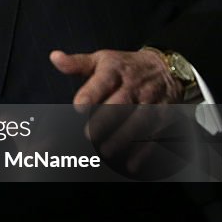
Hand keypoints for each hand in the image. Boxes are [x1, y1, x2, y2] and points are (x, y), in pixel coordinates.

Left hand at [50, 49, 193, 178]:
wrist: (166, 68)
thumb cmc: (125, 67)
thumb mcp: (101, 59)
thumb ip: (77, 63)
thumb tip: (54, 57)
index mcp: (115, 71)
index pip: (103, 81)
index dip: (91, 93)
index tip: (79, 106)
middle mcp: (135, 87)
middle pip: (121, 103)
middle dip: (106, 120)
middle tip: (90, 135)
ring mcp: (151, 102)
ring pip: (139, 121)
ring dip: (124, 137)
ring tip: (107, 151)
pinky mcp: (164, 116)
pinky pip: (155, 135)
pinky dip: (145, 151)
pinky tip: (132, 164)